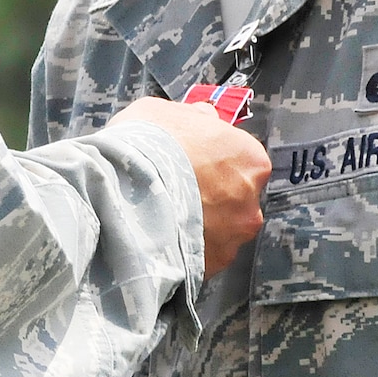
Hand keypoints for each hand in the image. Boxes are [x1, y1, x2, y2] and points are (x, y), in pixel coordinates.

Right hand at [110, 97, 269, 277]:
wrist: (125, 191)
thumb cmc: (149, 145)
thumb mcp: (165, 112)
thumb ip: (192, 117)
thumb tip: (204, 117)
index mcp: (249, 158)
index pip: (241, 159)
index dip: (214, 159)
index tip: (192, 161)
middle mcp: (251, 200)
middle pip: (234, 197)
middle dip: (211, 195)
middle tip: (177, 190)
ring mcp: (233, 236)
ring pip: (220, 229)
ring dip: (200, 224)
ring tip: (165, 217)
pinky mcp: (212, 264)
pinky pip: (202, 253)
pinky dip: (186, 248)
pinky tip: (162, 236)